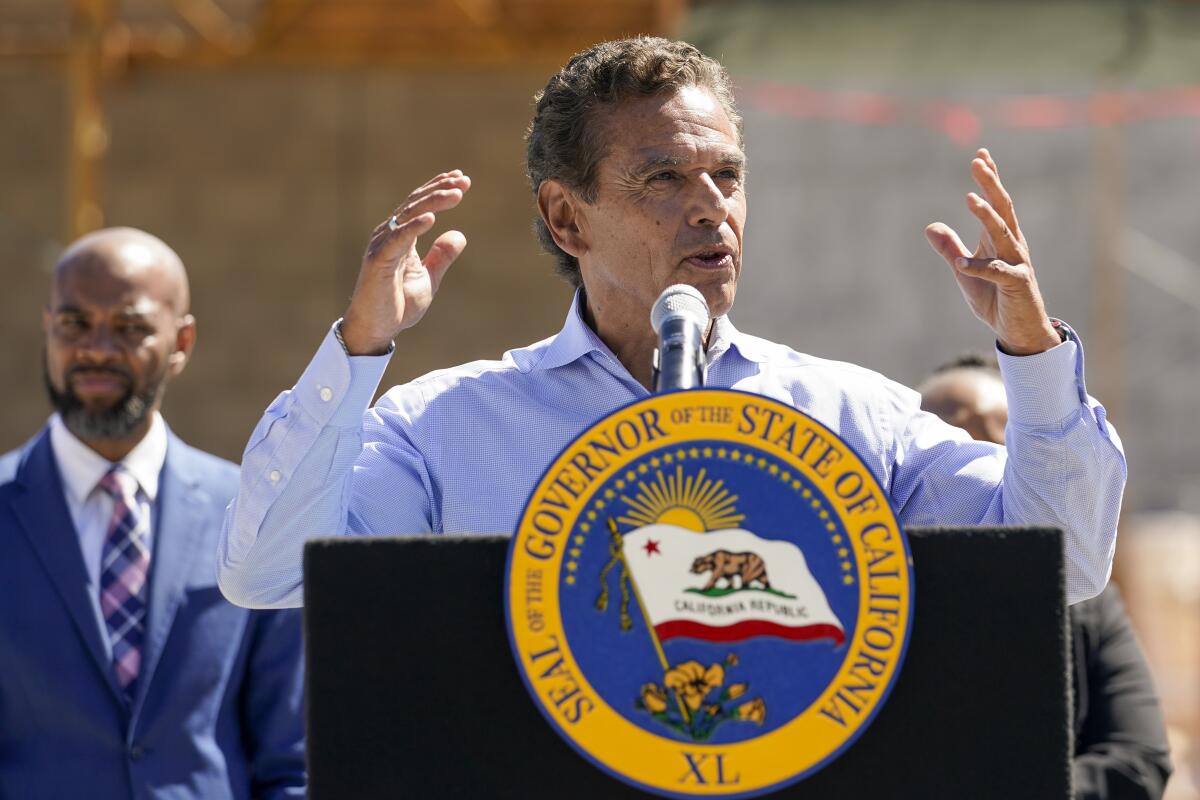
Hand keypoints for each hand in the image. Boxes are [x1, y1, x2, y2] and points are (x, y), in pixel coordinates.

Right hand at [340, 170, 470, 354]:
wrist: (377, 329)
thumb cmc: (398, 304)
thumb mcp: (428, 278)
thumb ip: (441, 257)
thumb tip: (459, 235)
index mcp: (401, 237)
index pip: (420, 205)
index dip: (439, 189)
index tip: (461, 178)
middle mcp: (389, 235)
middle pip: (415, 203)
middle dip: (440, 189)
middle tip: (463, 180)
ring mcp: (382, 246)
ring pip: (407, 215)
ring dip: (432, 202)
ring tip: (455, 194)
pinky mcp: (378, 262)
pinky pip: (397, 240)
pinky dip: (413, 227)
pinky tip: (431, 219)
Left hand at [924, 148, 1059, 355]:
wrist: (1018, 331)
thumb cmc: (994, 299)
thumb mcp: (965, 272)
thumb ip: (950, 249)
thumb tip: (930, 226)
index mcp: (1000, 239)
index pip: (996, 204)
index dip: (990, 180)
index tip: (981, 155)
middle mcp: (1012, 246)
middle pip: (1003, 209)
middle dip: (991, 185)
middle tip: (978, 163)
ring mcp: (1017, 264)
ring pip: (1003, 234)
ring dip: (987, 216)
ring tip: (970, 199)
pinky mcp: (1017, 285)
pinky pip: (997, 273)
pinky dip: (979, 267)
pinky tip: (960, 264)